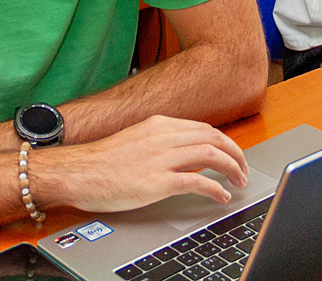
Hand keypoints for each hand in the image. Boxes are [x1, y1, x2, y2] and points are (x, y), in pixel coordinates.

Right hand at [30, 115, 247, 212]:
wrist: (78, 172)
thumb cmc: (102, 161)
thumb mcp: (136, 140)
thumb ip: (160, 142)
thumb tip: (183, 154)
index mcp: (159, 125)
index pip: (204, 129)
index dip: (224, 142)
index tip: (232, 155)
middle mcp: (163, 136)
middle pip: (214, 138)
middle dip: (235, 153)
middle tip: (243, 169)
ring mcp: (161, 158)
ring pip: (211, 155)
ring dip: (232, 169)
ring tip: (239, 182)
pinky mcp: (157, 182)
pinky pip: (198, 182)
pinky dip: (215, 189)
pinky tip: (221, 196)